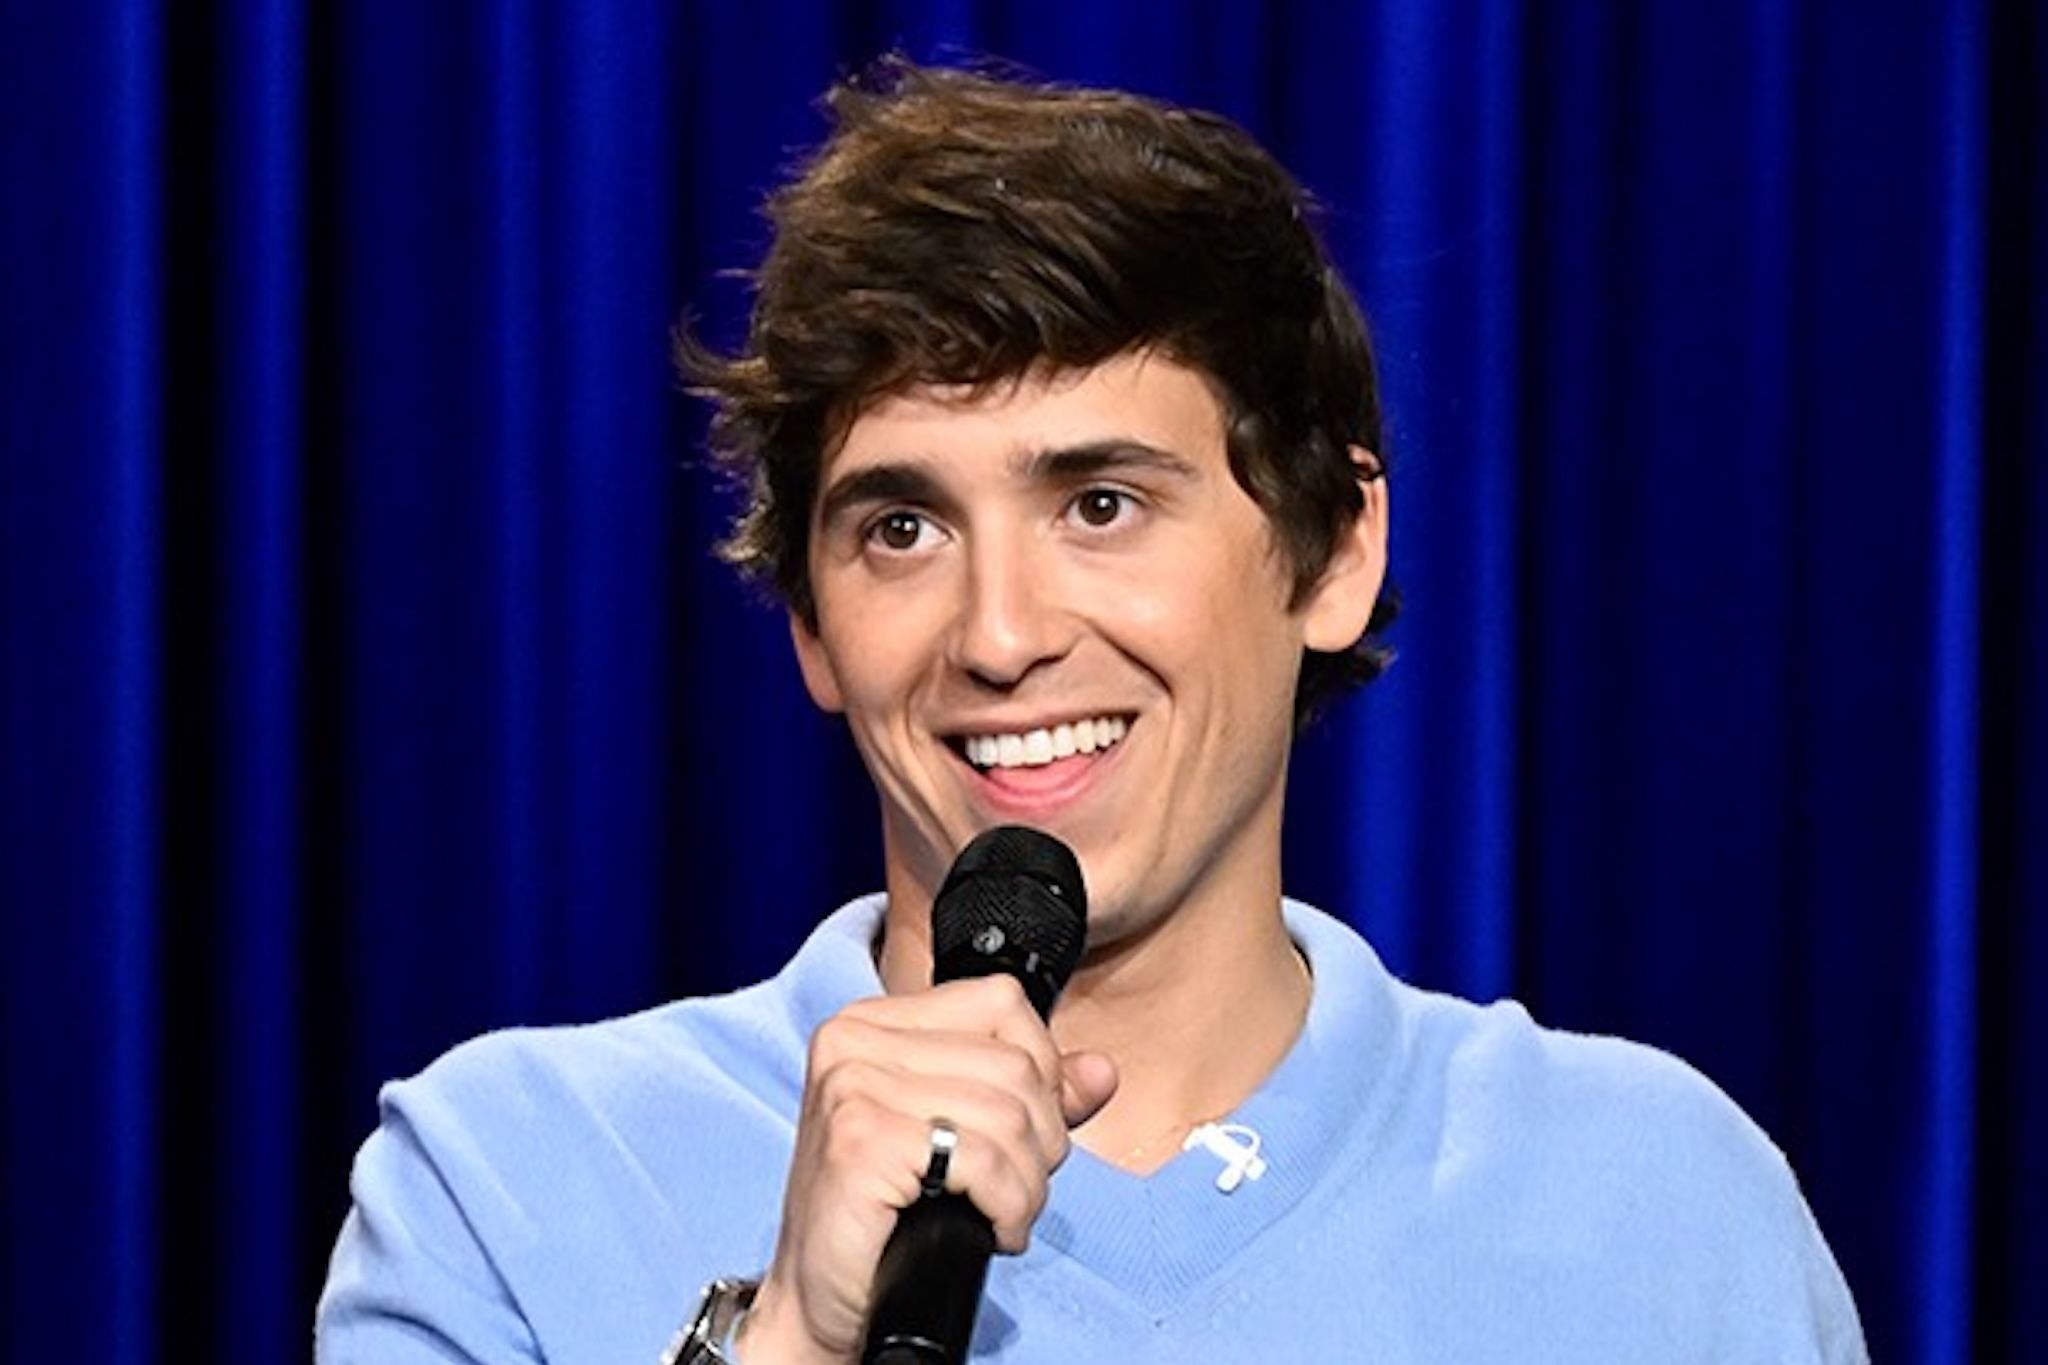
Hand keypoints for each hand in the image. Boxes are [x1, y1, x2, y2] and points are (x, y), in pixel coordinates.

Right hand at [737, 976, 1118, 1363]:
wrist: (821, 1297)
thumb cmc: (883, 1216)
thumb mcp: (959, 1133)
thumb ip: (1030, 1095)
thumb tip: (1100, 1071)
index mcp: (874, 1022)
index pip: (1000, 1002)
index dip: (1040, 1068)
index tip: (1025, 1126)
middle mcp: (853, 1039)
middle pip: (1014, 1064)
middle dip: (1041, 1139)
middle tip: (1015, 1186)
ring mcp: (852, 1086)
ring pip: (1007, 1114)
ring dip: (1027, 1182)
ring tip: (1003, 1211)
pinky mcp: (860, 1140)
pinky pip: (982, 1158)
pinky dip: (1007, 1204)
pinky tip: (991, 1228)